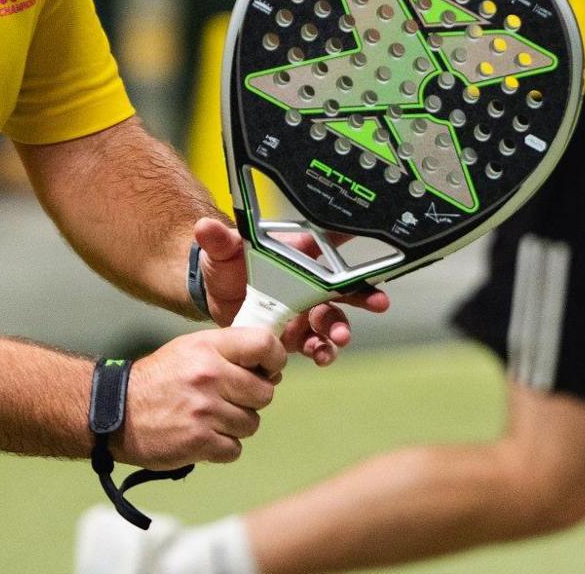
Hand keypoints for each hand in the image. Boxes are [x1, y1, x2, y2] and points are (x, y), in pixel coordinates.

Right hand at [113, 326, 284, 468]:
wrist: (115, 413)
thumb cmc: (158, 380)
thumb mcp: (190, 350)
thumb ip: (230, 353)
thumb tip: (272, 369)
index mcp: (208, 348)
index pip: (265, 345)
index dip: (275, 359)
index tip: (269, 369)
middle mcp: (209, 376)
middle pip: (265, 392)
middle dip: (252, 400)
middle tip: (228, 400)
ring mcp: (205, 410)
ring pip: (251, 423)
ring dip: (235, 425)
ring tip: (209, 418)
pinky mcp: (199, 441)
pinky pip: (234, 448)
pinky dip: (222, 448)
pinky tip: (203, 436)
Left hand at [193, 219, 389, 366]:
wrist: (214, 298)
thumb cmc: (226, 267)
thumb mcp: (223, 251)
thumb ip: (219, 240)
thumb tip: (206, 227)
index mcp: (298, 254)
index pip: (330, 243)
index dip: (353, 245)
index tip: (377, 245)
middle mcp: (309, 282)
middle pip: (345, 288)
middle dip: (365, 296)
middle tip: (378, 302)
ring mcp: (305, 310)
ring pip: (332, 320)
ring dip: (341, 329)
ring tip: (339, 338)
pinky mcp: (295, 335)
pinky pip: (315, 345)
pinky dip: (321, 351)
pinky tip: (320, 357)